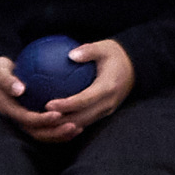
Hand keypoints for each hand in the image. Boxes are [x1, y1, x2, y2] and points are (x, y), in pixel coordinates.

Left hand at [0, 40, 132, 140]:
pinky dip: (68, 124)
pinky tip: (51, 122)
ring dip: (62, 126)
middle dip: (60, 122)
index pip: (84, 100)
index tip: (48, 104)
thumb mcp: (104, 47)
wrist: (136, 67)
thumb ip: (89, 50)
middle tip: (38, 118)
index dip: (66, 104)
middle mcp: (108, 103)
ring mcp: (106, 110)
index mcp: (107, 88)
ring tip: (42, 124)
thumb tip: (70, 54)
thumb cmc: (116, 55)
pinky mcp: (103, 113)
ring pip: (82, 124)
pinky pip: (84, 122)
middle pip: (80, 118)